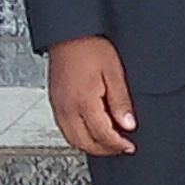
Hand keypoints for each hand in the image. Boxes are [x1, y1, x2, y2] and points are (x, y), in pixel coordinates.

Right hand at [47, 36, 136, 156]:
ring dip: (90, 146)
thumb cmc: (90, 47)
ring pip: (72, 140)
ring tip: (107, 143)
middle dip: (104, 150)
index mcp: (84, 102)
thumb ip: (121, 102)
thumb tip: (128, 125)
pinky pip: (64, 129)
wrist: (68, 34)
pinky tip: (90, 132)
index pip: (102, 135)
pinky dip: (78, 137)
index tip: (129, 146)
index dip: (118, 144)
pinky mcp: (55, 102)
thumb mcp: (113, 72)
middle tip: (120, 148)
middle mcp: (68, 108)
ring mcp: (59, 106)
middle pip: (85, 143)